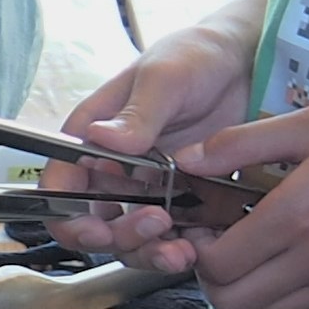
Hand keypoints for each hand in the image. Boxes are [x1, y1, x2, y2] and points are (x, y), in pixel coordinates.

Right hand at [51, 16, 263, 274]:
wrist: (247, 61)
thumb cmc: (196, 56)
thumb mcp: (166, 78)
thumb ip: (137, 114)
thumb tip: (103, 140)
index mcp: (93, 139)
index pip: (61, 187)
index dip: (68, 217)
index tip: (96, 231)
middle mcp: (114, 169)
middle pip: (96, 223)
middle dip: (122, 237)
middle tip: (158, 225)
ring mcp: (148, 188)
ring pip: (133, 238)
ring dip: (151, 252)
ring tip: (182, 250)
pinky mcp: (182, 200)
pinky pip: (174, 236)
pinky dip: (184, 249)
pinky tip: (202, 245)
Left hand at [179, 90, 308, 308]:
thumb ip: (241, 144)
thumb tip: (185, 159)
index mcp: (296, 217)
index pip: (218, 265)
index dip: (198, 248)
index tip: (204, 223)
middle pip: (234, 304)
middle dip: (214, 278)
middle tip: (222, 243)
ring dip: (248, 294)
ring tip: (255, 254)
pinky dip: (285, 303)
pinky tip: (291, 264)